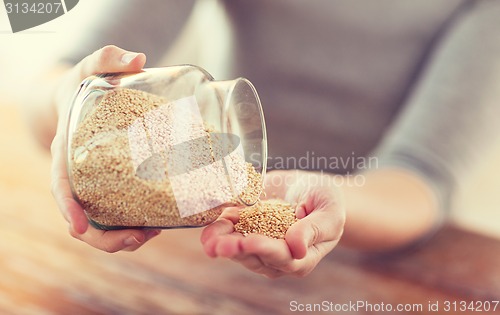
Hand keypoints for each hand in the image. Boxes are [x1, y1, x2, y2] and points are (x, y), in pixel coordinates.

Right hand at [50, 45, 160, 251]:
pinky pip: (116, 216)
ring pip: (101, 226)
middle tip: (141, 236)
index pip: (60, 185)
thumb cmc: (83, 86)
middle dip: (107, 238)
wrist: (80, 100)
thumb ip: (108, 58)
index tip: (79, 227)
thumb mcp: (90, 68)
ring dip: (125, 238)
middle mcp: (77, 176)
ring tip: (156, 232)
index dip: (68, 209)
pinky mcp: (110, 187)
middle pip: (81, 220)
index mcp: (64, 152)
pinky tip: (159, 222)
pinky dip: (134, 226)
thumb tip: (139, 58)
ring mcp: (93, 186)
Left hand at [201, 170, 345, 277]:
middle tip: (219, 244)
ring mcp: (260, 244)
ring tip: (208, 238)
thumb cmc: (327, 202)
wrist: (311, 189)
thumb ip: (315, 230)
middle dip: (235, 250)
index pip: (282, 257)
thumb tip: (296, 248)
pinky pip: (230, 233)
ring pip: (238, 249)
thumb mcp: (329, 212)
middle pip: (254, 257)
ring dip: (221, 243)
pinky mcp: (246, 230)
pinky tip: (208, 226)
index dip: (265, 249)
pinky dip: (218, 229)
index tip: (249, 241)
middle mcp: (278, 256)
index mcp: (302, 257)